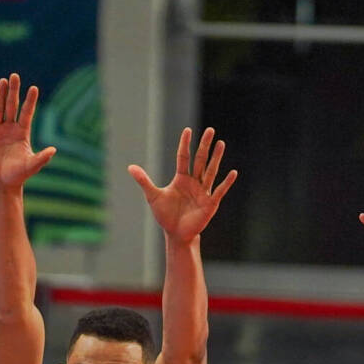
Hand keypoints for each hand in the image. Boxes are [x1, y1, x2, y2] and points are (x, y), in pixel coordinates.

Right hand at [0, 73, 55, 187]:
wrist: (2, 183)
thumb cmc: (19, 175)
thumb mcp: (31, 166)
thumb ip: (41, 158)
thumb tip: (53, 150)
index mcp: (22, 132)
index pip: (27, 113)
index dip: (30, 101)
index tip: (34, 88)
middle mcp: (10, 128)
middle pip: (12, 106)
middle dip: (14, 91)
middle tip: (15, 76)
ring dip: (0, 95)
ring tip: (3, 81)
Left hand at [129, 127, 237, 241]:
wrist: (176, 233)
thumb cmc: (165, 215)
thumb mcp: (153, 196)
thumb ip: (144, 181)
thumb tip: (130, 167)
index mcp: (181, 178)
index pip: (183, 157)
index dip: (185, 144)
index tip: (187, 130)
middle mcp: (194, 182)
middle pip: (200, 160)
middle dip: (204, 145)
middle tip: (210, 130)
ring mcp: (203, 192)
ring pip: (210, 171)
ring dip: (216, 158)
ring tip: (221, 143)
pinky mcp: (210, 203)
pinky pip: (219, 191)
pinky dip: (226, 183)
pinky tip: (233, 173)